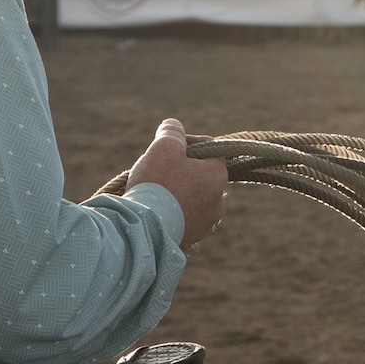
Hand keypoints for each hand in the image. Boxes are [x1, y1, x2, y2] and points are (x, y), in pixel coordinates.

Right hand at [126, 118, 227, 250]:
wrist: (146, 232)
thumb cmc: (158, 185)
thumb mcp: (164, 148)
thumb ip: (172, 132)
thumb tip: (173, 125)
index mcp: (218, 175)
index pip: (208, 148)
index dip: (186, 142)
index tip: (166, 146)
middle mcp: (218, 201)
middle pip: (199, 173)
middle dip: (179, 167)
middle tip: (156, 168)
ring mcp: (205, 222)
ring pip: (190, 196)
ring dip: (175, 190)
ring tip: (153, 191)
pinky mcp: (190, 239)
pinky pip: (182, 217)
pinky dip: (170, 210)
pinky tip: (153, 209)